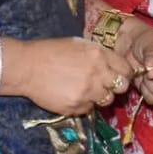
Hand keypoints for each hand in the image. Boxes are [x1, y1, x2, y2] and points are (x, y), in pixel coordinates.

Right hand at [18, 37, 132, 115]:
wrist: (27, 67)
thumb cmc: (51, 52)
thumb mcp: (79, 45)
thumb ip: (99, 55)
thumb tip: (114, 66)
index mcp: (98, 55)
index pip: (126, 69)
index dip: (124, 73)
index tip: (119, 76)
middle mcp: (97, 73)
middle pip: (121, 87)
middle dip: (115, 86)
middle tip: (105, 85)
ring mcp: (87, 92)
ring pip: (106, 100)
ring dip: (99, 96)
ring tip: (84, 89)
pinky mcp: (76, 107)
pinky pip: (88, 108)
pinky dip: (83, 104)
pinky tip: (71, 94)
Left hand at [123, 20, 152, 104]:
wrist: (134, 48)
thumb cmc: (147, 42)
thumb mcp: (151, 43)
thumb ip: (152, 54)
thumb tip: (151, 67)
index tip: (150, 73)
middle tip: (146, 70)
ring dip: (149, 85)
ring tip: (144, 73)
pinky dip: (145, 91)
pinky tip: (143, 81)